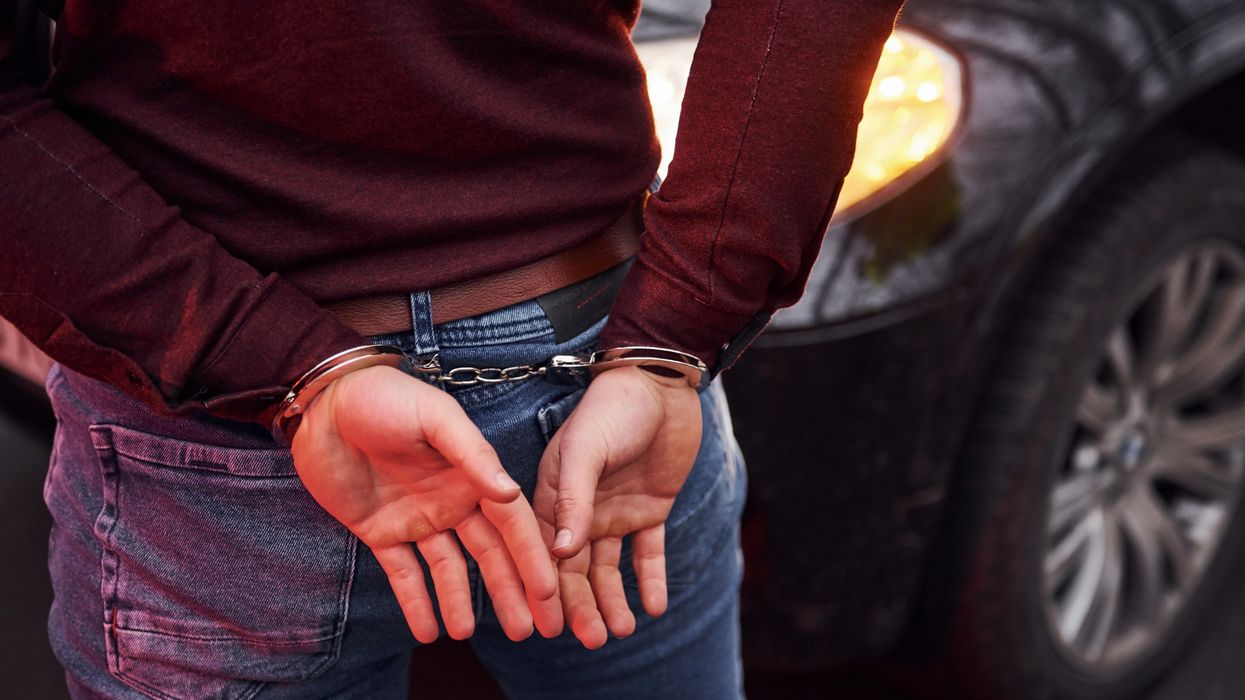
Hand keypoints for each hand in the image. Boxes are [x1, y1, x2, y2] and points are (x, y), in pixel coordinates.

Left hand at [291, 365, 562, 642]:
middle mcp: (452, 501)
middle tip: (528, 630)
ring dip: (460, 601)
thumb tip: (508, 493)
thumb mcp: (434, 417)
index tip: (548, 591)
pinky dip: (416, 602)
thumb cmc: (385, 398)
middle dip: (510, 591)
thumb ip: (472, 454)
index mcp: (472, 474)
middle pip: (489, 554)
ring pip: (449, 569)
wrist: (323, 402)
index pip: (511, 523)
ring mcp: (417, 519)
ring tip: (466, 633)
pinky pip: (403, 574)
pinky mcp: (381, 531)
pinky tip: (427, 632)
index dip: (531, 557)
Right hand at [533, 366, 701, 648]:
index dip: (546, 588)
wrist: (663, 385)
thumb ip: (572, 500)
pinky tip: (655, 607)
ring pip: (610, 569)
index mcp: (551, 494)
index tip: (549, 624)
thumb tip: (562, 554)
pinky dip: (650, 581)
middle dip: (582, 605)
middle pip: (577, 568)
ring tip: (622, 632)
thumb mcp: (586, 449)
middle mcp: (580, 509)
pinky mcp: (650, 510)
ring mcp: (615, 511)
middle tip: (592, 640)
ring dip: (613, 601)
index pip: (544, 551)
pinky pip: (648, 554)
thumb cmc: (613, 408)